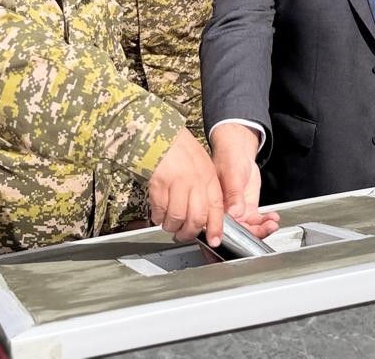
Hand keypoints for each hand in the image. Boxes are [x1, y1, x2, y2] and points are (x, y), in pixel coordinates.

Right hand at [147, 128, 224, 245]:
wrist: (161, 134)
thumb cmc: (182, 150)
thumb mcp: (203, 166)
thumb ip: (207, 189)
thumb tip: (207, 215)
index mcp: (209, 178)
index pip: (216, 208)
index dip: (215, 228)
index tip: (214, 240)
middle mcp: (195, 181)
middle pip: (196, 218)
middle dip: (189, 232)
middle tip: (184, 235)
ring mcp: (176, 183)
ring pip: (176, 218)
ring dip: (172, 227)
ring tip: (169, 225)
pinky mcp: (159, 184)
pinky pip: (159, 210)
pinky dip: (158, 217)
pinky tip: (158, 215)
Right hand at [210, 123, 279, 238]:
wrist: (237, 150)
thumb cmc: (227, 157)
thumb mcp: (232, 174)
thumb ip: (233, 194)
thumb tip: (235, 212)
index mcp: (213, 206)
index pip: (220, 229)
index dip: (232, 240)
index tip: (246, 241)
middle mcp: (223, 212)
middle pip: (237, 233)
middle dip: (253, 234)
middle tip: (266, 228)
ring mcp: (236, 211)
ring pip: (248, 229)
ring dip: (262, 229)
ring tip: (272, 223)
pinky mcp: (246, 208)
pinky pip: (256, 220)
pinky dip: (266, 221)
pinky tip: (273, 218)